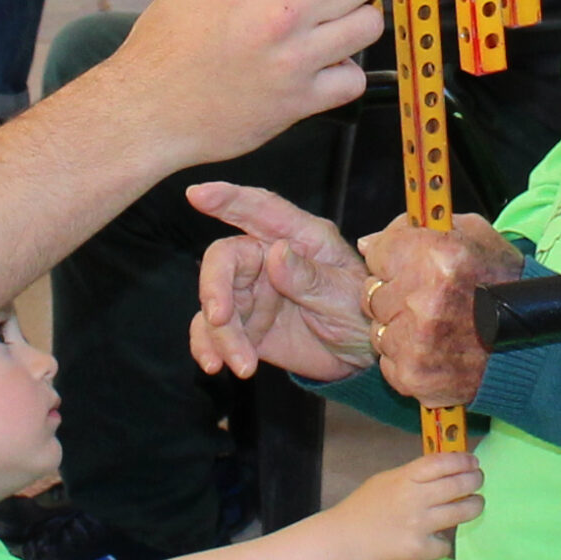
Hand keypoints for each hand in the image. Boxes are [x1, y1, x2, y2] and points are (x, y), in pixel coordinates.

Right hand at [108, 0, 380, 169]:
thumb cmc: (169, 37)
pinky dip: (341, 73)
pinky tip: (316, 66)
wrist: (148, 108)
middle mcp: (281, 12)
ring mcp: (294, 60)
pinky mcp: (300, 103)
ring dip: (353, 23)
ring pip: (370, 24)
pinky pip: (355, 78)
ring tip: (326, 27)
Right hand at [188, 182, 374, 381]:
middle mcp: (268, 259)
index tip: (197, 194)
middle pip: (225, 260)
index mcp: (299, 237)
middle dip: (215, 288)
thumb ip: (308, 276)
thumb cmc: (362, 311)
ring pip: (216, 303)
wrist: (363, 355)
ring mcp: (253, 293)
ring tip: (242, 365)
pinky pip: (214, 331)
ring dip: (219, 334)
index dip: (228, 199)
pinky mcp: (245, 325)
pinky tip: (214, 364)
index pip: (260, 209)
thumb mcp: (344, 294)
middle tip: (220, 318)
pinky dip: (208, 346)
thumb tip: (276, 252)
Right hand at [330, 451, 485, 559]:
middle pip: (459, 485)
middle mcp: (415, 499)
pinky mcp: (420, 550)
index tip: (472, 461)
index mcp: (405, 478)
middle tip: (478, 480)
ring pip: (463, 512)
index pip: (442, 463)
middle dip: (475, 480)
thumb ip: (414, 476)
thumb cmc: (364, 507)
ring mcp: (419, 525)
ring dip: (474, 506)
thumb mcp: (386, 480)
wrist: (345, 540)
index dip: (462, 460)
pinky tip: (435, 539)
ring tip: (475, 504)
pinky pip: (445, 544)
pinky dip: (442, 542)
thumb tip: (446, 470)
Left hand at [357, 215, 525, 409]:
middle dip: (395, 293)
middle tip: (427, 299)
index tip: (410, 264)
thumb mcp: (472, 237)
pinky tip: (434, 350)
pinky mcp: (414, 376)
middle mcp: (423, 300)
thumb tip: (367, 244)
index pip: (377, 252)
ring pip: (377, 328)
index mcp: (437, 259)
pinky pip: (387, 361)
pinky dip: (406, 357)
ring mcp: (416, 342)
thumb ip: (414, 229)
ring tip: (434, 326)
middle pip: (372, 292)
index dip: (393, 258)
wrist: (533, 346)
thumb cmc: (502, 285)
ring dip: (398, 327)